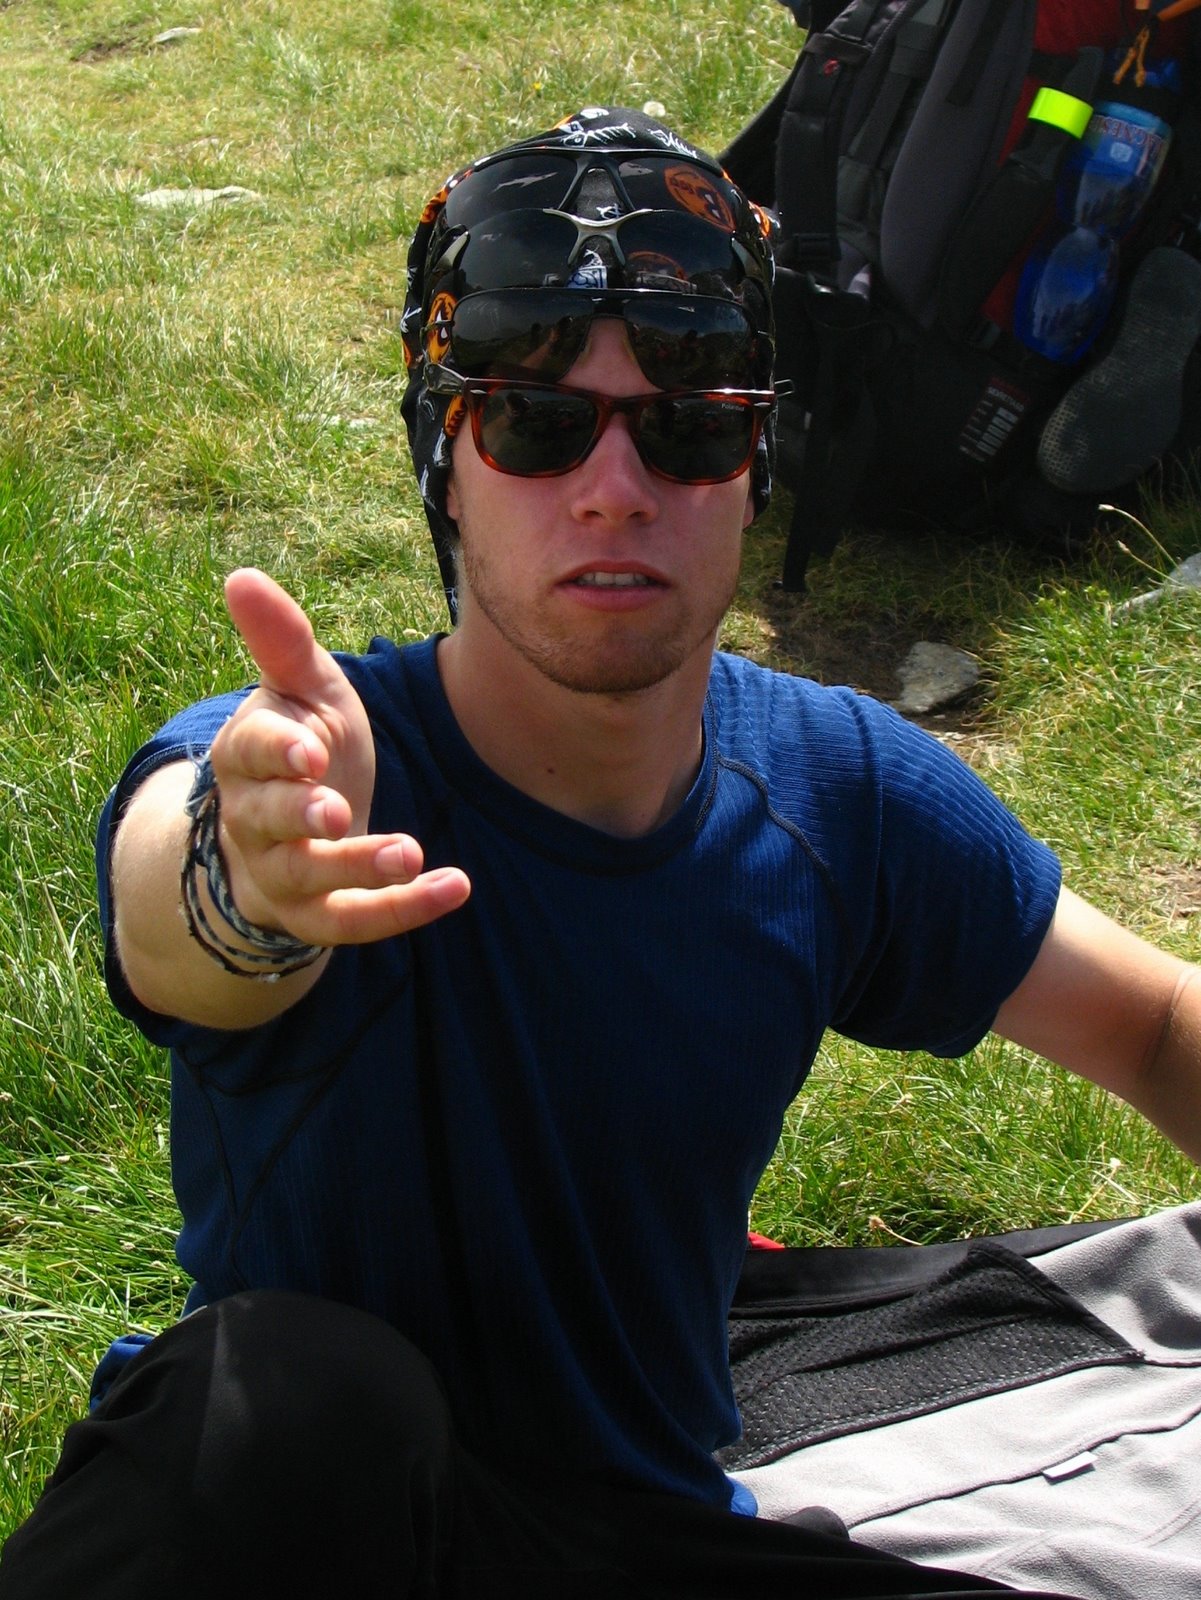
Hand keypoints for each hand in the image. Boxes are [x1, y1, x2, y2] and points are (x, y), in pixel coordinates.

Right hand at [208, 568, 469, 946]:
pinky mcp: (316, 915)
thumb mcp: (301, 688)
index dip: (277, 753)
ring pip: (308, 878)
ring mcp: (281, 872)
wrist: (290, 825)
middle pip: (266, 821)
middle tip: (336, 812)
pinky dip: (401, 910)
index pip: (250, 753)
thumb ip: (282, 641)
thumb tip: (241, 576)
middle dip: (299, 817)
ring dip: (357, 868)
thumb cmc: (301, 743)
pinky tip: (454, 886)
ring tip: (410, 853)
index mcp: (244, 756)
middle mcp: (251, 819)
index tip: (310, 751)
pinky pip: (352, 921)